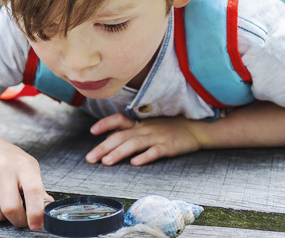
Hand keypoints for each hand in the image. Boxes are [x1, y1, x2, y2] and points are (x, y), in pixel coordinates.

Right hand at [0, 145, 54, 229]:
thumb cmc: (9, 160)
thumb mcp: (29, 168)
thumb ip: (39, 190)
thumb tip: (47, 210)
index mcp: (21, 165)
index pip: (33, 191)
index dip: (36, 213)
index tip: (36, 224)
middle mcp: (1, 169)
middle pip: (10, 208)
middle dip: (19, 220)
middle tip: (22, 218)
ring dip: (3, 217)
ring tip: (5, 203)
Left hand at [85, 113, 204, 165]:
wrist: (195, 129)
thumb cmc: (167, 128)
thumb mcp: (147, 126)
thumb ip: (129, 131)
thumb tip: (108, 138)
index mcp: (138, 124)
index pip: (118, 120)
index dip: (105, 124)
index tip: (92, 131)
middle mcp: (144, 129)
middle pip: (120, 136)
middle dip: (103, 147)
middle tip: (89, 158)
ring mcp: (156, 137)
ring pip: (134, 144)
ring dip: (118, 153)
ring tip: (106, 162)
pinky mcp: (168, 147)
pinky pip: (155, 151)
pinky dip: (144, 156)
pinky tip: (134, 163)